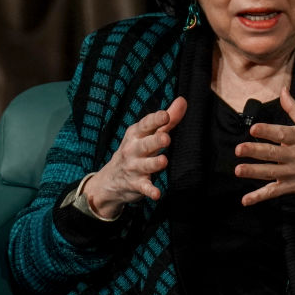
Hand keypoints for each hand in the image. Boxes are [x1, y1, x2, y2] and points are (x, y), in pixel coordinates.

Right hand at [84, 97, 187, 217]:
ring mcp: (133, 167)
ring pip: (145, 165)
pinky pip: (143, 187)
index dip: (156, 120)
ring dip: (153, 164)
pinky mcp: (136, 184)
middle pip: (145, 144)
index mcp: (136, 134)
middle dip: (155, 141)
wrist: (111, 179)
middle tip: (166, 138)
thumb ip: (167, 120)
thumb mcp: (147, 134)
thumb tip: (183, 100)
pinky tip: (157, 194)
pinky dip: (149, 191)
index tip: (165, 115)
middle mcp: (133, 149)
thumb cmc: (135, 150)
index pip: (146, 125)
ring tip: (163, 161)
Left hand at [234, 88, 294, 206]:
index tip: (253, 129)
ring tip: (238, 170)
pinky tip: (246, 200)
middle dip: (255, 151)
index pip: (282, 133)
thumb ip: (294, 109)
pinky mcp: (293, 187)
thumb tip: (283, 90)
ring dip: (254, 172)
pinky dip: (259, 197)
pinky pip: (274, 192)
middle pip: (273, 153)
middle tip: (239, 149)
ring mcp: (294, 172)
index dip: (268, 131)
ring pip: (271, 172)